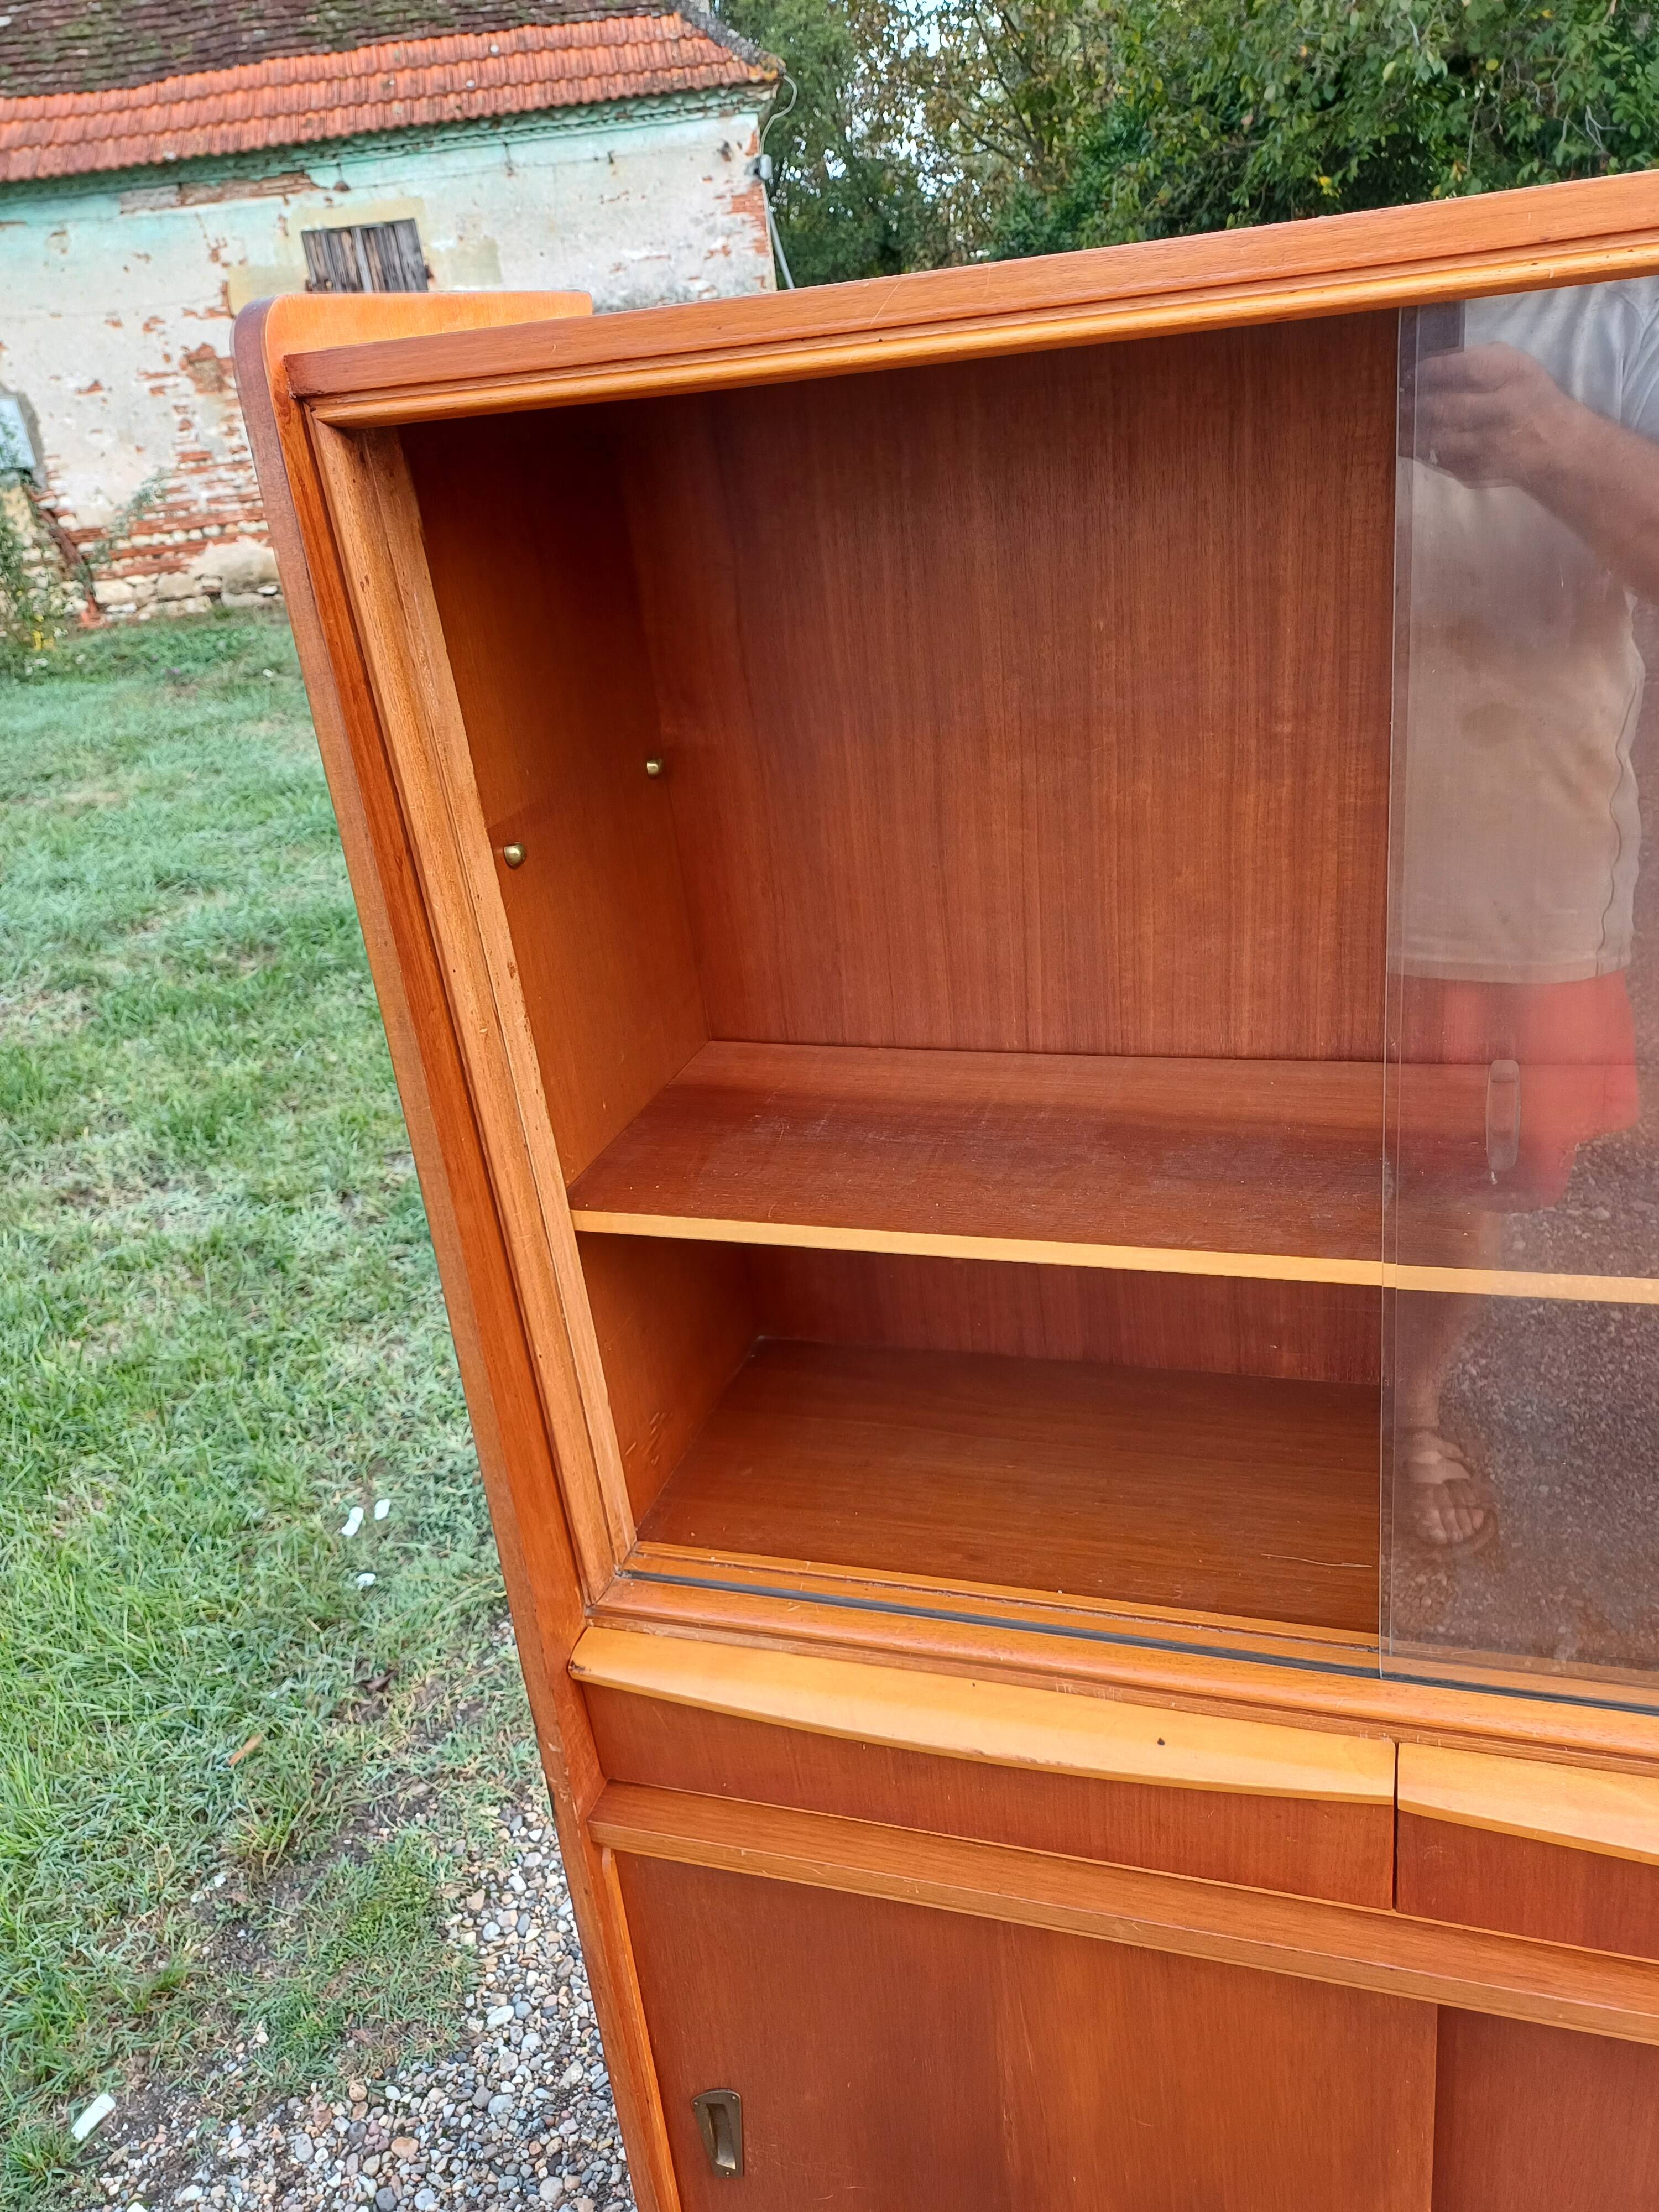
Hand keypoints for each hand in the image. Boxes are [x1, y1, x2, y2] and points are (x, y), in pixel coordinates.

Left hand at [1414, 343, 1582, 494]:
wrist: (1554, 444)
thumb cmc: (1528, 395)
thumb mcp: (1513, 365)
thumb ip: (1478, 360)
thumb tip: (1434, 365)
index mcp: (1512, 375)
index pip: (1461, 369)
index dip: (1430, 371)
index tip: (1412, 373)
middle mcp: (1503, 409)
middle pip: (1446, 406)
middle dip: (1416, 404)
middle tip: (1401, 401)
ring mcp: (1491, 445)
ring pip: (1440, 439)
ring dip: (1415, 433)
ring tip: (1403, 425)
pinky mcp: (1480, 470)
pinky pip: (1445, 461)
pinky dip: (1430, 454)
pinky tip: (1420, 446)